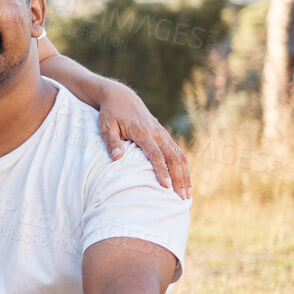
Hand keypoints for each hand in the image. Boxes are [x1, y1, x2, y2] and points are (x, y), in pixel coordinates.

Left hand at [96, 82, 190, 198]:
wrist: (120, 96)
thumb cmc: (110, 113)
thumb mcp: (106, 126)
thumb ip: (112, 143)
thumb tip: (117, 159)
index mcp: (143, 132)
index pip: (156, 155)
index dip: (162, 172)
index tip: (165, 187)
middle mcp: (156, 132)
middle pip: (173, 158)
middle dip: (179, 178)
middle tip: (182, 197)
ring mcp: (161, 132)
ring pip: (178, 155)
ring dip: (184, 174)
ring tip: (187, 192)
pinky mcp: (163, 133)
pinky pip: (176, 151)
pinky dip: (182, 165)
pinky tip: (185, 178)